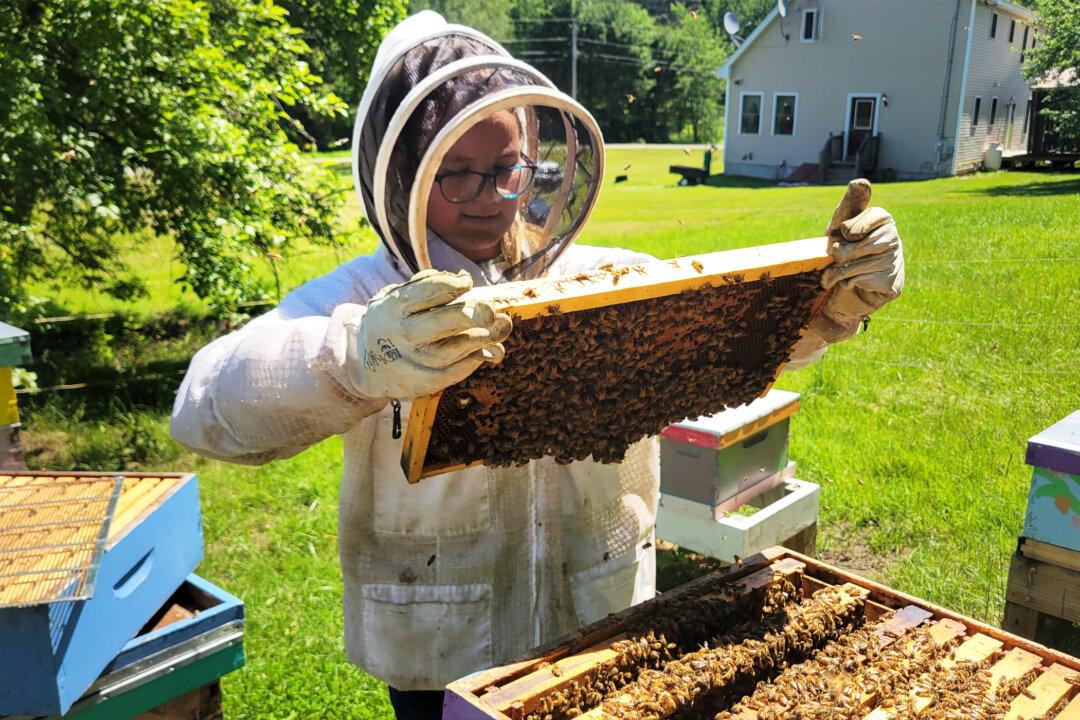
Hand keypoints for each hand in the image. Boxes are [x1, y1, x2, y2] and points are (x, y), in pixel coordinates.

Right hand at [345, 270, 511, 399]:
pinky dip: (472, 362)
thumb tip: (464, 278)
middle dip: (466, 316)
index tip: (466, 282)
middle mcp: (401, 334)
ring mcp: (410, 361)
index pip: (425, 292)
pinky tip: (488, 352)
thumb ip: (428, 285)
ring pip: (446, 353)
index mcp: (394, 306)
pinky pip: (450, 374)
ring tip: (499, 328)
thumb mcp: (397, 297)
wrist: (365, 365)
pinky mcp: (420, 383)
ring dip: (476, 341)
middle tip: (489, 311)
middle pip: (435, 324)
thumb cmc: (392, 321)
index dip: (451, 285)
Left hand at [787, 179, 903, 367]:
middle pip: (852, 247)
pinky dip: (848, 284)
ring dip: (837, 271)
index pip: (855, 224)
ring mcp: (896, 262)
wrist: (848, 283)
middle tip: (838, 255)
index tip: (845, 233)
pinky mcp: (893, 284)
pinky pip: (859, 281)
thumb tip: (861, 182)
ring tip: (837, 271)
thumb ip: (850, 204)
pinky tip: (854, 282)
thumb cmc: (844, 247)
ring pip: (854, 266)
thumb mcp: (840, 224)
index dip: (845, 232)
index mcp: (883, 219)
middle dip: (838, 254)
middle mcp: (894, 238)